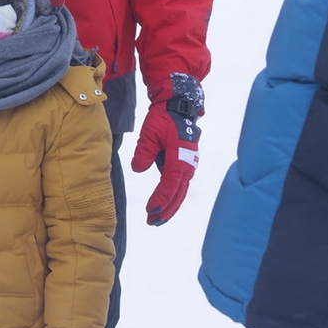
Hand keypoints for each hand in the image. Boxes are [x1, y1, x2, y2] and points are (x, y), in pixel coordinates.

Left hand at [131, 73, 202, 225]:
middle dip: (165, 210)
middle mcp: (187, 165)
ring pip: (180, 192)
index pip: (169, 185)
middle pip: (178, 194)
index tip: (149, 210)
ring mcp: (188, 165)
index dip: (160, 200)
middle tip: (151, 222)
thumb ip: (144, 151)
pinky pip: (179, 186)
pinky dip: (172, 197)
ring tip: (156, 220)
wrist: (178, 106)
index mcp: (180, 158)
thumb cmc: (163, 118)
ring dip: (169, 206)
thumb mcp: (150, 132)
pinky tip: (163, 205)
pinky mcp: (185, 164)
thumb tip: (138, 168)